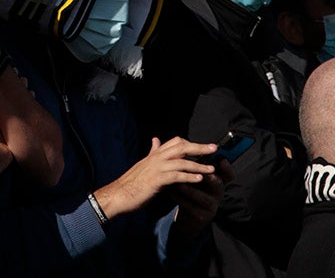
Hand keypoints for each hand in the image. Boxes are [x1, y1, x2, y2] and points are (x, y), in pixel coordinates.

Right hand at [93, 137, 215, 219]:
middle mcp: (157, 158)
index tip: (204, 146)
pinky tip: (199, 179)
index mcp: (155, 154)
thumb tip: (156, 140)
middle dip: (199, 147)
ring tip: (212, 169)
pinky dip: (189, 176)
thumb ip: (153, 152)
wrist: (119, 194)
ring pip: (181, 161)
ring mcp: (157, 168)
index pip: (176, 142)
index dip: (191, 143)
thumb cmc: (132, 182)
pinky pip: (176, 176)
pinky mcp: (156, 180)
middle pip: (182, 147)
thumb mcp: (144, 164)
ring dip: (199, 164)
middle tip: (214, 148)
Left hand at [169, 157, 233, 238]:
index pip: (228, 174)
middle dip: (208, 177)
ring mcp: (211, 205)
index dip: (227, 167)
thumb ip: (191, 160)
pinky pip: (191, 207)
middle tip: (199, 171)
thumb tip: (180, 140)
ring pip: (203, 197)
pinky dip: (181, 199)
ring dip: (190, 190)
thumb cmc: (193, 190)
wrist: (189, 214)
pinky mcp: (201, 216)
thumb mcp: (196, 176)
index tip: (222, 159)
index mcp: (218, 181)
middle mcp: (218, 193)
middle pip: (218, 183)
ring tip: (179, 183)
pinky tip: (171, 192)